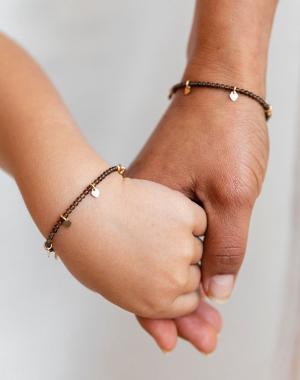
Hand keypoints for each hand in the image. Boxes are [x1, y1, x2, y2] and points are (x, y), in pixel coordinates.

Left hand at [47, 170, 206, 318]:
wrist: (83, 211)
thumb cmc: (91, 249)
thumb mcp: (117, 291)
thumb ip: (149, 307)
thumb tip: (172, 341)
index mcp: (157, 303)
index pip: (190, 301)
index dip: (177, 282)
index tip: (164, 267)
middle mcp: (175, 281)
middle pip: (196, 274)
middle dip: (179, 260)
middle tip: (151, 242)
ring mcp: (183, 247)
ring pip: (198, 245)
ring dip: (183, 236)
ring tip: (150, 225)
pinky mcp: (186, 216)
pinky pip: (199, 220)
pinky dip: (185, 214)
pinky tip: (160, 210)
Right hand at [128, 80, 268, 352]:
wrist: (222, 82)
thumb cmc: (224, 129)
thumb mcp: (232, 193)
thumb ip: (225, 245)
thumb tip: (217, 289)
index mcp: (153, 204)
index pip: (151, 270)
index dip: (166, 310)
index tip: (184, 338)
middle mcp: (147, 200)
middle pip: (156, 263)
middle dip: (177, 303)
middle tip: (200, 335)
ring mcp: (157, 191)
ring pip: (166, 248)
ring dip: (184, 279)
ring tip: (202, 312)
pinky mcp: (169, 183)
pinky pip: (171, 229)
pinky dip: (185, 253)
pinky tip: (196, 268)